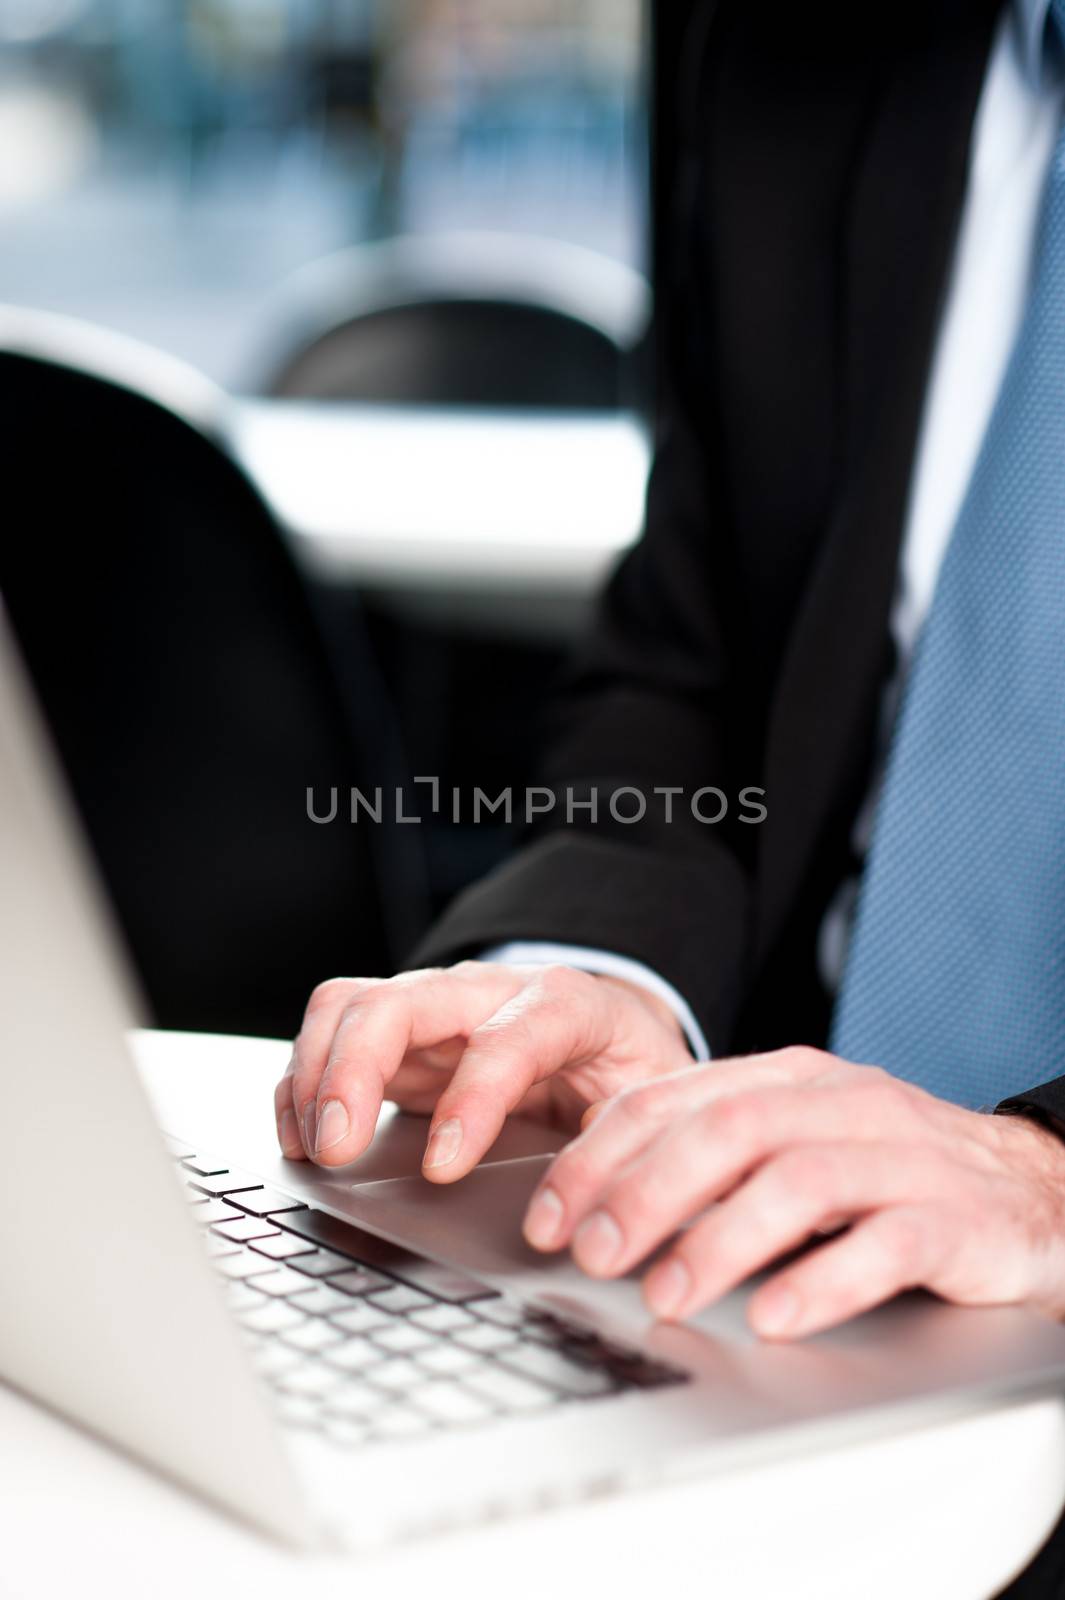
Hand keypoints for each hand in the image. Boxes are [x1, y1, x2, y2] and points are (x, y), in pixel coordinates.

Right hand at [274, 962, 691, 1177]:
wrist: (615, 1035)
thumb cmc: (630, 1069)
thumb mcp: (654, 1099)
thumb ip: (626, 1133)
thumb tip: (587, 1184)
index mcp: (564, 1005)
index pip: (507, 1037)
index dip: (470, 1099)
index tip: (442, 1167)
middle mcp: (487, 994)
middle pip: (401, 1002)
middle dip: (354, 1070)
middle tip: (339, 1147)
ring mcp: (434, 1010)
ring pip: (350, 1006)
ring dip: (316, 1073)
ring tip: (312, 1145)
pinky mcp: (399, 1041)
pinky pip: (332, 1038)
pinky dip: (302, 1085)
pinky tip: (302, 1136)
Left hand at [520, 1047, 1064, 1339]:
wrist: (1035, 1191)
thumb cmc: (894, 1174)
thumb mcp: (798, 1145)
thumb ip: (714, 1159)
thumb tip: (600, 1199)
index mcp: (789, 1080)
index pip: (673, 1100)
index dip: (600, 1158)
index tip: (550, 1216)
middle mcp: (842, 1104)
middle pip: (727, 1131)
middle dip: (644, 1193)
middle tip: (591, 1255)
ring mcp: (902, 1156)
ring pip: (798, 1181)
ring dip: (718, 1240)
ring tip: (665, 1295)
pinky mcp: (956, 1218)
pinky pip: (885, 1243)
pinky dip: (821, 1280)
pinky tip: (772, 1317)